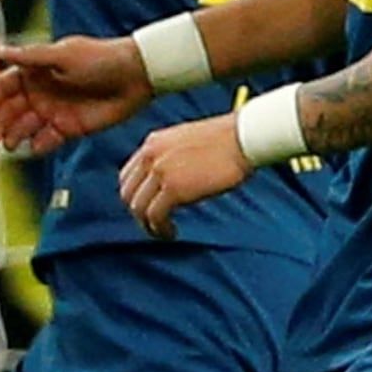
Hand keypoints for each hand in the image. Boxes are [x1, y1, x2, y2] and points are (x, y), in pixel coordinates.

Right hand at [0, 31, 151, 155]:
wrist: (136, 76)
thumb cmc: (100, 58)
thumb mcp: (64, 55)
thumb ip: (32, 57)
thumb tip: (0, 51)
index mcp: (33, 72)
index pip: (1, 88)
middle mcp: (38, 93)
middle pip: (8, 111)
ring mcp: (52, 112)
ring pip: (23, 128)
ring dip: (13, 136)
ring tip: (10, 144)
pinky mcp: (68, 129)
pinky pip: (46, 141)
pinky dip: (38, 146)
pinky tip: (35, 147)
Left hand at [118, 112, 251, 238]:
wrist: (243, 138)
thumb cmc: (227, 141)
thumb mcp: (188, 142)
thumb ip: (172, 157)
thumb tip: (171, 178)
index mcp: (152, 143)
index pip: (127, 176)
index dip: (135, 196)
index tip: (148, 208)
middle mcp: (150, 156)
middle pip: (128, 194)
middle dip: (139, 213)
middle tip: (155, 224)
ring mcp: (160, 171)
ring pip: (138, 208)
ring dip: (148, 225)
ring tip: (164, 232)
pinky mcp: (173, 188)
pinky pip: (155, 216)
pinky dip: (160, 229)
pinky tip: (171, 233)